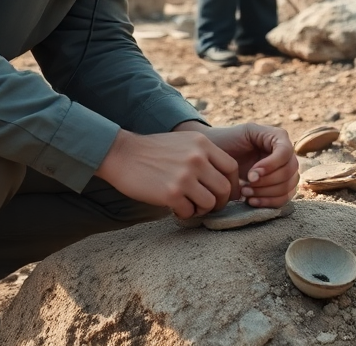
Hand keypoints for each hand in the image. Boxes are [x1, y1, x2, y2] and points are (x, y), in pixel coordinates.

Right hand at [95, 129, 236, 219]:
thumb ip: (204, 154)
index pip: (231, 168)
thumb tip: (225, 178)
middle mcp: (197, 159)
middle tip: (209, 206)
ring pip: (210, 203)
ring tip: (190, 206)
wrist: (122, 154)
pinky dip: (185, 214)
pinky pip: (189, 212)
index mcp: (203, 144)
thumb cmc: (153, 150)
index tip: (227, 194)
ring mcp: (185, 176)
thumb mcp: (184, 141)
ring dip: (202, 209)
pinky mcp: (171, 193)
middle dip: (220, 202)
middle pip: (224, 188)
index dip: (233, 184)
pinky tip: (175, 209)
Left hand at [179, 121, 298, 206]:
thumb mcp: (242, 133)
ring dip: (267, 194)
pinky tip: (251, 202)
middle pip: (289, 172)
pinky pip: (284, 199)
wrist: (216, 154)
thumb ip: (255, 142)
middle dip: (267, 183)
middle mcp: (287, 154)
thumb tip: (259, 172)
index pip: (286, 153)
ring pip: (288, 187)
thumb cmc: (228, 140)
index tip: (251, 175)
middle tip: (245, 187)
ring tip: (245, 193)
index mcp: (279, 137)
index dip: (271, 166)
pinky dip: (269, 202)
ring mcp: (285, 172)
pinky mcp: (280, 187)